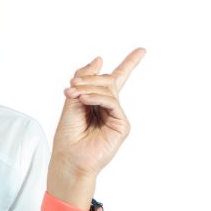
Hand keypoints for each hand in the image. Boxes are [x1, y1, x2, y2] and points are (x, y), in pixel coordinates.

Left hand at [53, 47, 145, 177]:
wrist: (69, 159)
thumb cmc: (68, 135)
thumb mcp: (72, 101)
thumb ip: (84, 80)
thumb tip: (99, 59)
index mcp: (99, 102)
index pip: (117, 79)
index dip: (130, 63)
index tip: (142, 50)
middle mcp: (110, 108)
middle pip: (108, 80)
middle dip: (89, 78)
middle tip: (71, 85)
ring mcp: (117, 117)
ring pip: (109, 89)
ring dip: (89, 87)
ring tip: (73, 93)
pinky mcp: (121, 126)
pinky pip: (112, 102)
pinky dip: (97, 97)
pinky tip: (83, 99)